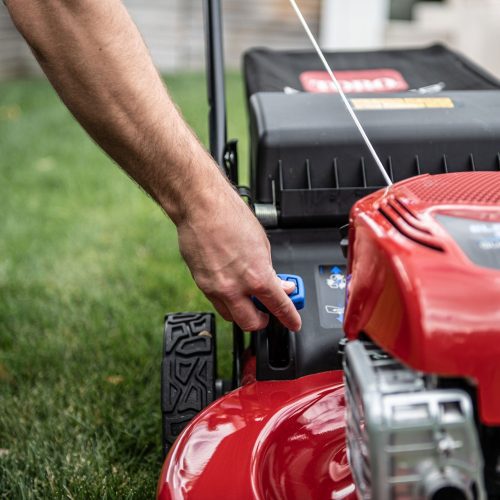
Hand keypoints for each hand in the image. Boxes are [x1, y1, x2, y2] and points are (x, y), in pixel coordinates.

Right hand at [177, 176, 301, 331]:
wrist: (201, 207)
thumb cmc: (230, 218)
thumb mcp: (262, 244)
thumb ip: (271, 270)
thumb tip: (280, 284)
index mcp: (257, 277)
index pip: (279, 307)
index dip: (290, 318)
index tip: (293, 323)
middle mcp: (234, 288)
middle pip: (250, 323)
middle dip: (262, 320)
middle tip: (267, 311)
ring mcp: (215, 288)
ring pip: (231, 315)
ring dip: (242, 312)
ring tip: (248, 297)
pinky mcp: (201, 284)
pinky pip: (216, 302)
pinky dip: (227, 299)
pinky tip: (232, 285)